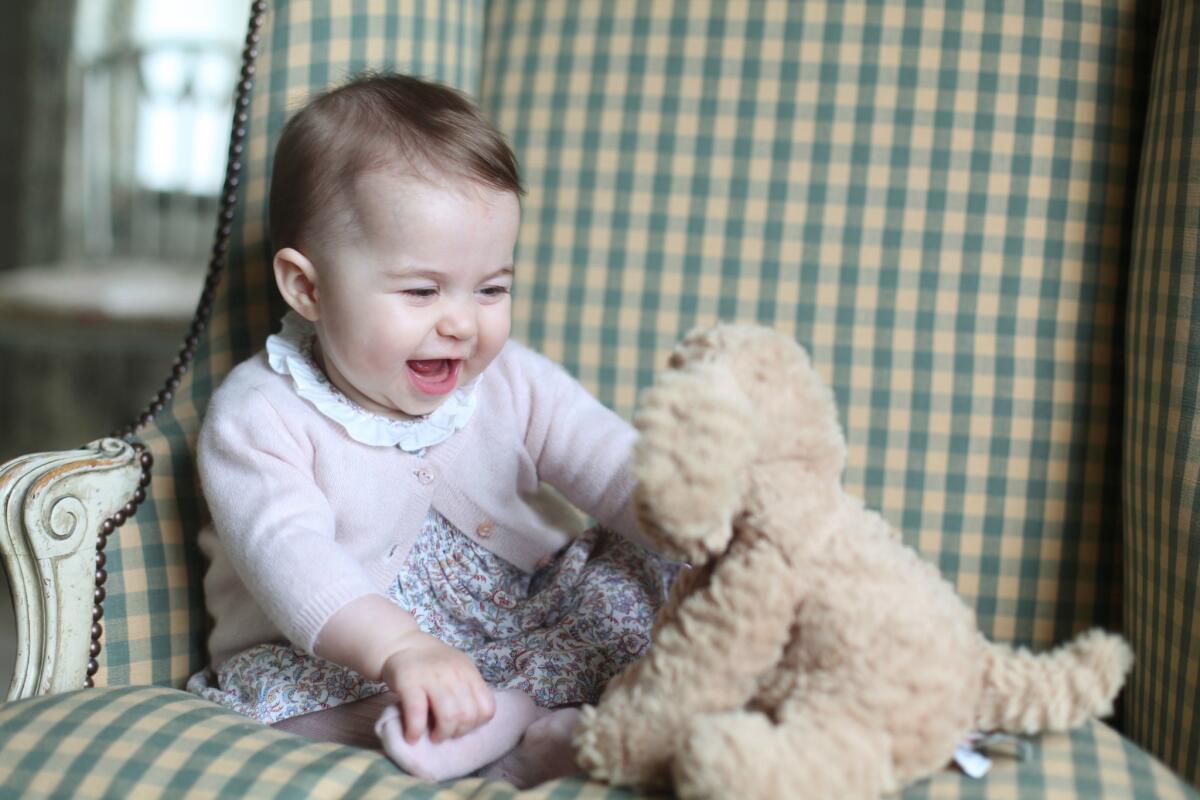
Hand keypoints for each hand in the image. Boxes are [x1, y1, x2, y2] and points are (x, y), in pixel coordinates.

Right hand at [379, 630, 495, 742]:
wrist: (402, 644)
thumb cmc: (432, 664)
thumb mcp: (457, 670)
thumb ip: (467, 689)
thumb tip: (471, 722)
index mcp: (469, 672)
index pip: (487, 707)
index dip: (477, 724)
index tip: (463, 726)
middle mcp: (454, 673)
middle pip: (468, 714)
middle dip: (458, 732)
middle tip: (446, 733)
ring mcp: (432, 677)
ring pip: (449, 716)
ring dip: (442, 734)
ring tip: (433, 737)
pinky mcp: (409, 682)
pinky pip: (418, 713)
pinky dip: (416, 730)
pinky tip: (412, 737)